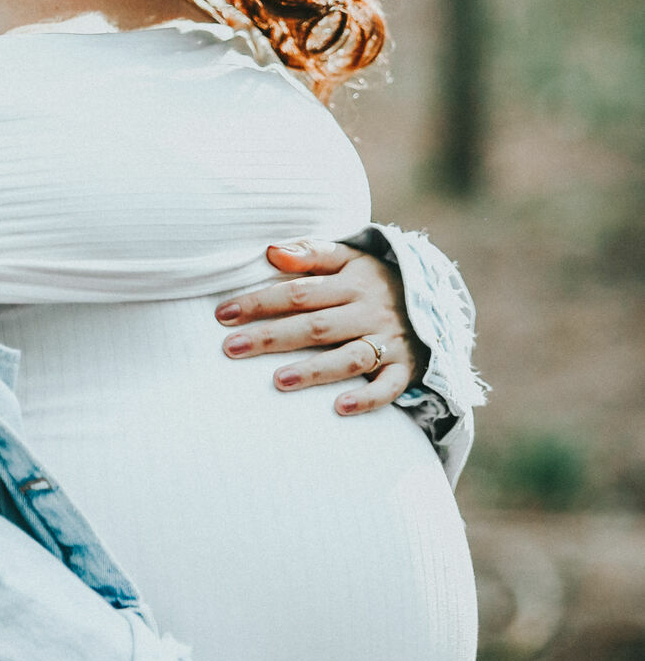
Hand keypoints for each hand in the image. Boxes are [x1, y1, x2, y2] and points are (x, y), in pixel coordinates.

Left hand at [215, 240, 428, 414]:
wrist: (438, 300)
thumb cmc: (375, 280)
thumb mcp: (350, 257)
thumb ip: (311, 252)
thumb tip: (271, 252)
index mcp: (351, 282)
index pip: (298, 292)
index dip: (259, 302)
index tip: (222, 314)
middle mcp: (368, 312)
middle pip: (315, 326)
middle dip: (272, 337)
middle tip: (231, 348)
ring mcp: (388, 342)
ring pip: (349, 357)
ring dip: (315, 370)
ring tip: (278, 381)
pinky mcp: (405, 368)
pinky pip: (389, 387)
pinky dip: (368, 398)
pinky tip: (340, 408)